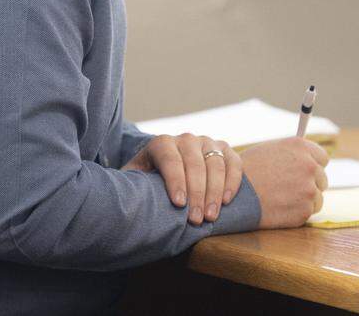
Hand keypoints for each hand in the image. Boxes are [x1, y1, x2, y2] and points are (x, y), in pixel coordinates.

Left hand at [122, 133, 242, 224]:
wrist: (168, 172)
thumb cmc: (149, 182)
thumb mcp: (135, 181)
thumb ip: (130, 187)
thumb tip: (123, 202)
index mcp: (161, 143)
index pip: (170, 158)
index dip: (175, 180)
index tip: (178, 204)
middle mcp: (185, 139)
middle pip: (194, 163)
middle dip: (196, 193)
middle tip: (195, 219)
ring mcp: (207, 142)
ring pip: (216, 163)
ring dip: (214, 191)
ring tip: (210, 217)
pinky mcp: (224, 150)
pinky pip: (234, 162)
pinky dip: (232, 181)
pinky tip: (226, 201)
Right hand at [239, 137, 328, 228]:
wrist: (235, 194)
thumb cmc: (249, 171)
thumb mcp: (272, 150)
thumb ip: (294, 154)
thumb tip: (310, 159)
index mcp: (300, 147)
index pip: (323, 158)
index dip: (313, 166)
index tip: (305, 172)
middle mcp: (309, 166)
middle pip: (322, 178)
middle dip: (309, 184)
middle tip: (290, 188)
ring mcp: (309, 189)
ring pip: (317, 197)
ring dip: (304, 199)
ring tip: (282, 198)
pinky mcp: (305, 209)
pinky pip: (308, 211)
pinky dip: (297, 212)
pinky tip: (280, 207)